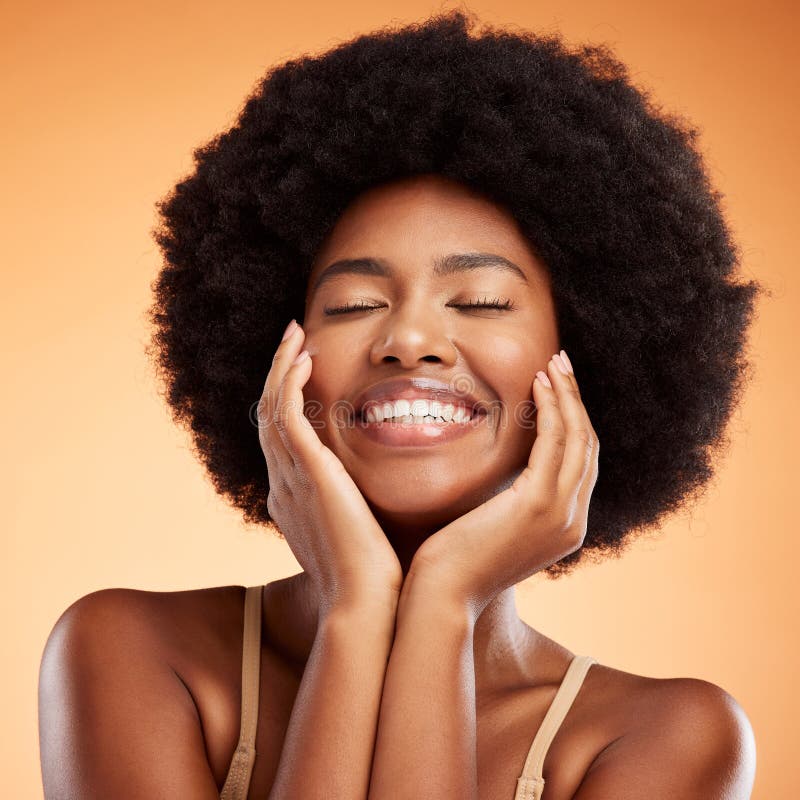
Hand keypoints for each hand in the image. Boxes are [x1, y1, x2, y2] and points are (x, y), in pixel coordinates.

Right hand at [257, 320, 402, 617]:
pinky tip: (303, 358)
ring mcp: (289, 479)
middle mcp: (282, 485)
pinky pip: (286, 414)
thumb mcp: (360, 538)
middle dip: (278, 375)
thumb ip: (359, 514)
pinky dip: (289, 382)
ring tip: (294, 335)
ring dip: (280, 367)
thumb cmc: (374, 578)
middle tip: (291, 341)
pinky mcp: (306, 472)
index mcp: (293, 500)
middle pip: (269, 416)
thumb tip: (379, 503)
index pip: (281, 440)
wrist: (366, 604)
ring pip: (271, 408)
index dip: (286, 402)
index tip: (303, 372)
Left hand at [405, 351, 598, 618]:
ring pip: (579, 439)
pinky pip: (556, 443)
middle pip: (588, 447)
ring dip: (568, 395)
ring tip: (555, 362)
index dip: (574, 421)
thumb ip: (509, 499)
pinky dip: (552, 408)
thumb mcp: (493, 525)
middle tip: (563, 364)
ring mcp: (562, 515)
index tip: (558, 387)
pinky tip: (539, 383)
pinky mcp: (540, 505)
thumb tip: (503, 472)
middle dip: (577, 401)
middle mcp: (573, 522)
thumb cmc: (455, 560)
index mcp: (564, 528)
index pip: (581, 464)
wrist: (442, 596)